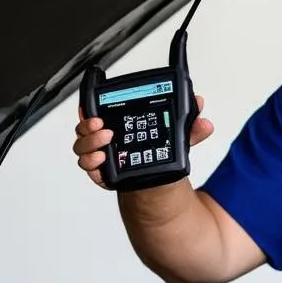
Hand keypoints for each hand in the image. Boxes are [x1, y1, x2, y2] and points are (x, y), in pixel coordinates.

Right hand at [73, 95, 214, 188]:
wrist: (157, 178)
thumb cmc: (158, 149)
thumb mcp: (174, 135)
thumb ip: (187, 123)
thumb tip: (199, 104)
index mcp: (116, 122)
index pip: (94, 110)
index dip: (87, 108)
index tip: (93, 110)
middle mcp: (103, 137)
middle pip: (84, 129)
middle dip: (89, 128)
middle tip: (103, 128)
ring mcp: (100, 155)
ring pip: (82, 148)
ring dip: (90, 145)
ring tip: (104, 147)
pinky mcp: (102, 173)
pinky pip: (89, 169)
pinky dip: (92, 165)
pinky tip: (101, 162)